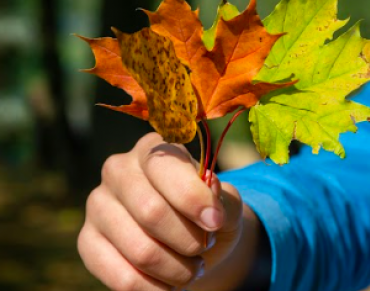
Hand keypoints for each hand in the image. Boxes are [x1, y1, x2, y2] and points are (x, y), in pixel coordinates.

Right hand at [77, 133, 255, 290]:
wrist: (187, 241)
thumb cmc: (205, 215)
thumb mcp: (224, 203)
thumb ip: (223, 197)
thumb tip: (210, 190)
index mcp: (151, 150)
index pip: (165, 167)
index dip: (192, 198)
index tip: (215, 222)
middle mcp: (118, 170)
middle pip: (151, 211)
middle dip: (188, 240)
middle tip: (204, 248)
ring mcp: (98, 205)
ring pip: (140, 250)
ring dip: (177, 269)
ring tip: (192, 268)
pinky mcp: (87, 241)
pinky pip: (122, 278)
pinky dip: (155, 289)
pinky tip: (170, 284)